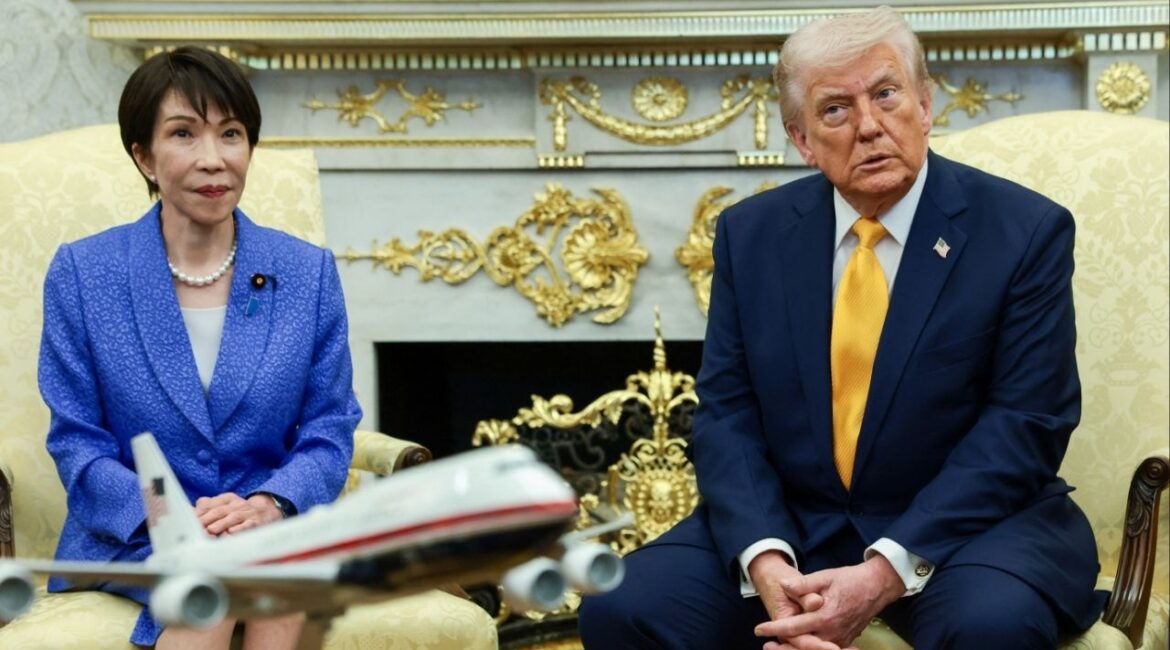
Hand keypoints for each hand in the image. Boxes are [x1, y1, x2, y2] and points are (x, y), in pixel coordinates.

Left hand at [195, 492, 282, 535]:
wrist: (268, 511)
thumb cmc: (241, 512)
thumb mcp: (225, 505)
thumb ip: (208, 507)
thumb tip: (190, 510)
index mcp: (228, 499)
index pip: (211, 504)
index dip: (199, 513)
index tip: (189, 521)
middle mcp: (238, 504)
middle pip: (219, 511)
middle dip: (207, 519)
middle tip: (196, 528)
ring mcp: (248, 513)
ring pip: (233, 517)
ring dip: (221, 524)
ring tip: (210, 530)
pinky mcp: (257, 522)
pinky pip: (248, 524)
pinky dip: (240, 528)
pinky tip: (231, 532)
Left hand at [755, 555, 903, 647]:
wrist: (876, 587)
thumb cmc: (849, 580)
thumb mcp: (825, 577)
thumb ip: (803, 585)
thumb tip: (783, 585)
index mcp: (824, 616)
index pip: (793, 627)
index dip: (774, 629)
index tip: (759, 629)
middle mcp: (832, 632)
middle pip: (802, 645)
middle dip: (782, 647)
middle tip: (766, 646)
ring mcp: (840, 639)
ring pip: (814, 649)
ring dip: (795, 649)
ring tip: (777, 648)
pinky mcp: (845, 641)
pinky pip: (825, 649)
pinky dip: (811, 648)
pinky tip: (799, 645)